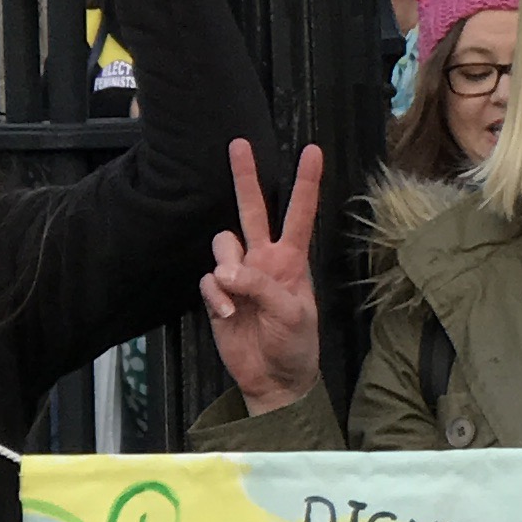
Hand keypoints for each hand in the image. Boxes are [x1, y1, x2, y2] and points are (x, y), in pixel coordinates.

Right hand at [200, 140, 324, 414]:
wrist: (274, 377)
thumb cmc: (295, 344)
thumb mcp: (291, 313)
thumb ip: (261, 286)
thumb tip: (226, 272)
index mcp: (291, 259)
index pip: (299, 213)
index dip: (306, 183)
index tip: (312, 151)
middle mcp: (264, 259)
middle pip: (252, 209)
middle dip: (245, 176)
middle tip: (239, 143)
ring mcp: (239, 275)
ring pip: (223, 243)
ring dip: (227, 267)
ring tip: (238, 300)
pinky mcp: (219, 294)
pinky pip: (209, 279)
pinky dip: (217, 296)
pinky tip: (230, 315)